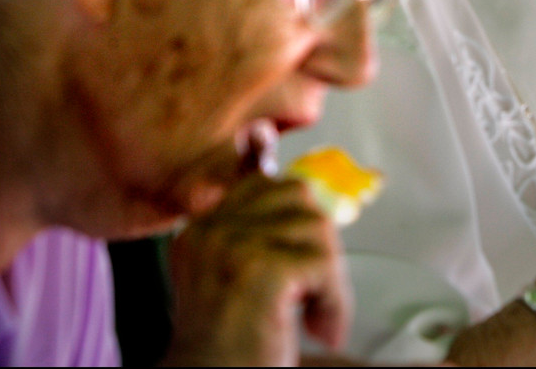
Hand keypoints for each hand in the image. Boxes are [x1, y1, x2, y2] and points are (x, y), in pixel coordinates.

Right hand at [163, 173, 350, 365]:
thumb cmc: (230, 350)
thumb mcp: (234, 282)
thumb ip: (258, 239)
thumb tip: (310, 206)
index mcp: (201, 229)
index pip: (265, 185)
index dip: (297, 219)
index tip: (304, 266)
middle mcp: (210, 231)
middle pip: (297, 196)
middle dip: (319, 242)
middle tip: (317, 293)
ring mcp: (232, 246)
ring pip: (317, 227)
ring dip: (330, 278)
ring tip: (315, 319)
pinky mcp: (260, 269)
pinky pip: (323, 264)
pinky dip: (335, 301)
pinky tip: (321, 331)